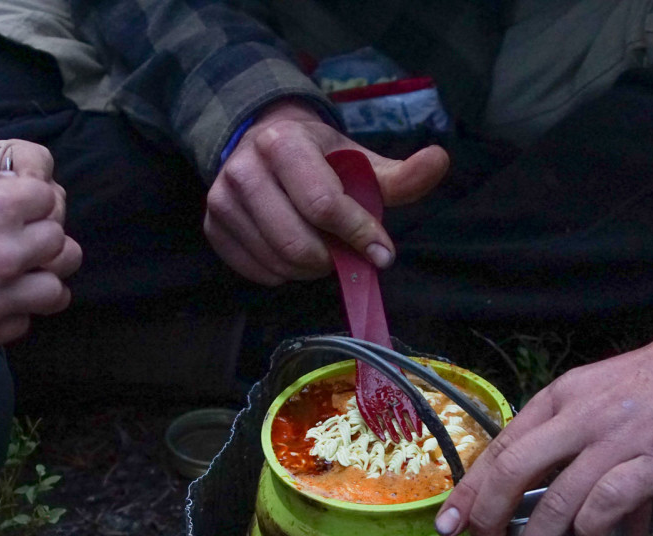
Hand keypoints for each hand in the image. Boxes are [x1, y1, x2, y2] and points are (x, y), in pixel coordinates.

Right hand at [0, 135, 81, 351]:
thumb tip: (1, 173)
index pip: (48, 198)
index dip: (32, 198)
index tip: (16, 204)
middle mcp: (7, 253)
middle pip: (61, 245)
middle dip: (42, 236)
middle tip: (20, 238)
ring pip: (55, 291)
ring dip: (42, 279)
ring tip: (21, 274)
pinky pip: (23, 324)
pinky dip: (13, 312)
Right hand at [204, 99, 448, 284]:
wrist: (263, 143)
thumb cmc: (320, 158)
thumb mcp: (359, 160)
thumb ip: (399, 173)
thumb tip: (439, 161)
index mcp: (282, 143)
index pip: (323, 205)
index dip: (358, 234)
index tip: (382, 252)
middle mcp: (243, 170)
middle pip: (297, 243)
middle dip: (333, 258)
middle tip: (347, 253)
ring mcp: (221, 200)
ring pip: (277, 262)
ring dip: (310, 269)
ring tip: (322, 249)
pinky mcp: (212, 227)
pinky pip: (256, 272)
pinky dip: (284, 273)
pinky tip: (294, 254)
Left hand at [434, 278, 652, 535]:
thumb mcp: (609, 401)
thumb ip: (588, 454)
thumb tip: (589, 523)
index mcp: (561, 398)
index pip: (501, 446)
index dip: (471, 489)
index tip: (450, 523)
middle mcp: (579, 416)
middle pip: (512, 471)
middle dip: (486, 519)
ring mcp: (616, 438)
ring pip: (555, 500)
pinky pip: (606, 505)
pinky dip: (592, 533)